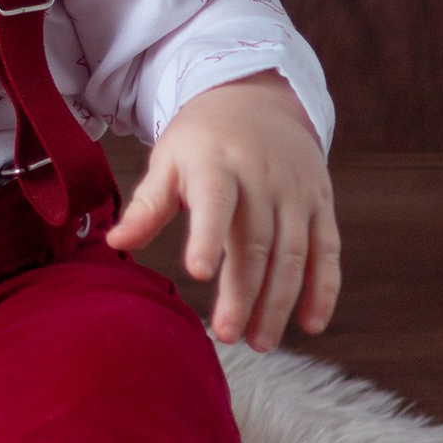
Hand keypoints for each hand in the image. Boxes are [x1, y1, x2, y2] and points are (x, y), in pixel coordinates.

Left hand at [104, 71, 340, 348]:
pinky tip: (311, 325)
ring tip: (259, 341)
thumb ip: (147, 204)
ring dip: (279, 301)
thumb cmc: (202, 141)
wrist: (257, 100)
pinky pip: (327, 252)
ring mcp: (297, 193)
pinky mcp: (321, 205)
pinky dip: (323, 290)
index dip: (207, 236)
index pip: (214, 201)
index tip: (197, 273)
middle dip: (243, 293)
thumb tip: (115, 243)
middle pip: (255, 242)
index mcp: (217, 164)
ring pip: (293, 254)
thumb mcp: (168, 160)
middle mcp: (262, 178)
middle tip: (226, 335)